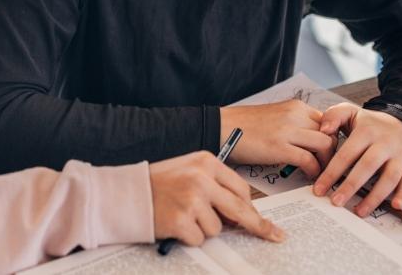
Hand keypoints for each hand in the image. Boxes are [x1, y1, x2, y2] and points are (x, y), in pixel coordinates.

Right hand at [149, 151, 285, 246]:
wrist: (126, 193)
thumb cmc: (158, 183)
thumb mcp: (189, 171)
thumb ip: (214, 185)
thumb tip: (240, 213)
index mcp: (206, 162)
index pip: (241, 188)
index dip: (251, 208)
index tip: (265, 220)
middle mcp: (201, 178)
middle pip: (239, 209)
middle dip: (258, 225)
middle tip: (274, 235)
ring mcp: (192, 199)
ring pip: (217, 227)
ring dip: (203, 228)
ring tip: (182, 215)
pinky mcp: (182, 220)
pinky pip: (199, 238)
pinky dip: (189, 237)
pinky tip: (175, 224)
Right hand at [219, 100, 333, 175]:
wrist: (222, 127)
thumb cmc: (245, 126)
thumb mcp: (276, 117)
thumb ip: (295, 125)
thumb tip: (311, 142)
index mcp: (296, 107)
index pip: (330, 121)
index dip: (333, 139)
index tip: (330, 153)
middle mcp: (296, 114)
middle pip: (332, 133)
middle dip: (334, 153)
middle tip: (329, 167)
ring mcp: (288, 130)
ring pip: (326, 145)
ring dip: (328, 164)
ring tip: (321, 174)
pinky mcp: (279, 146)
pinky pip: (309, 160)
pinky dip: (313, 171)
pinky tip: (308, 177)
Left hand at [311, 104, 401, 215]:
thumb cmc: (370, 123)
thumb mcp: (350, 112)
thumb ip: (333, 116)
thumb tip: (323, 130)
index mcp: (366, 131)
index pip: (347, 154)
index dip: (332, 172)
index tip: (319, 189)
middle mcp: (385, 143)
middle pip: (367, 167)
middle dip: (350, 186)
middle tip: (336, 202)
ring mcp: (400, 155)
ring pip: (389, 177)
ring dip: (374, 196)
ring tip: (359, 211)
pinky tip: (394, 206)